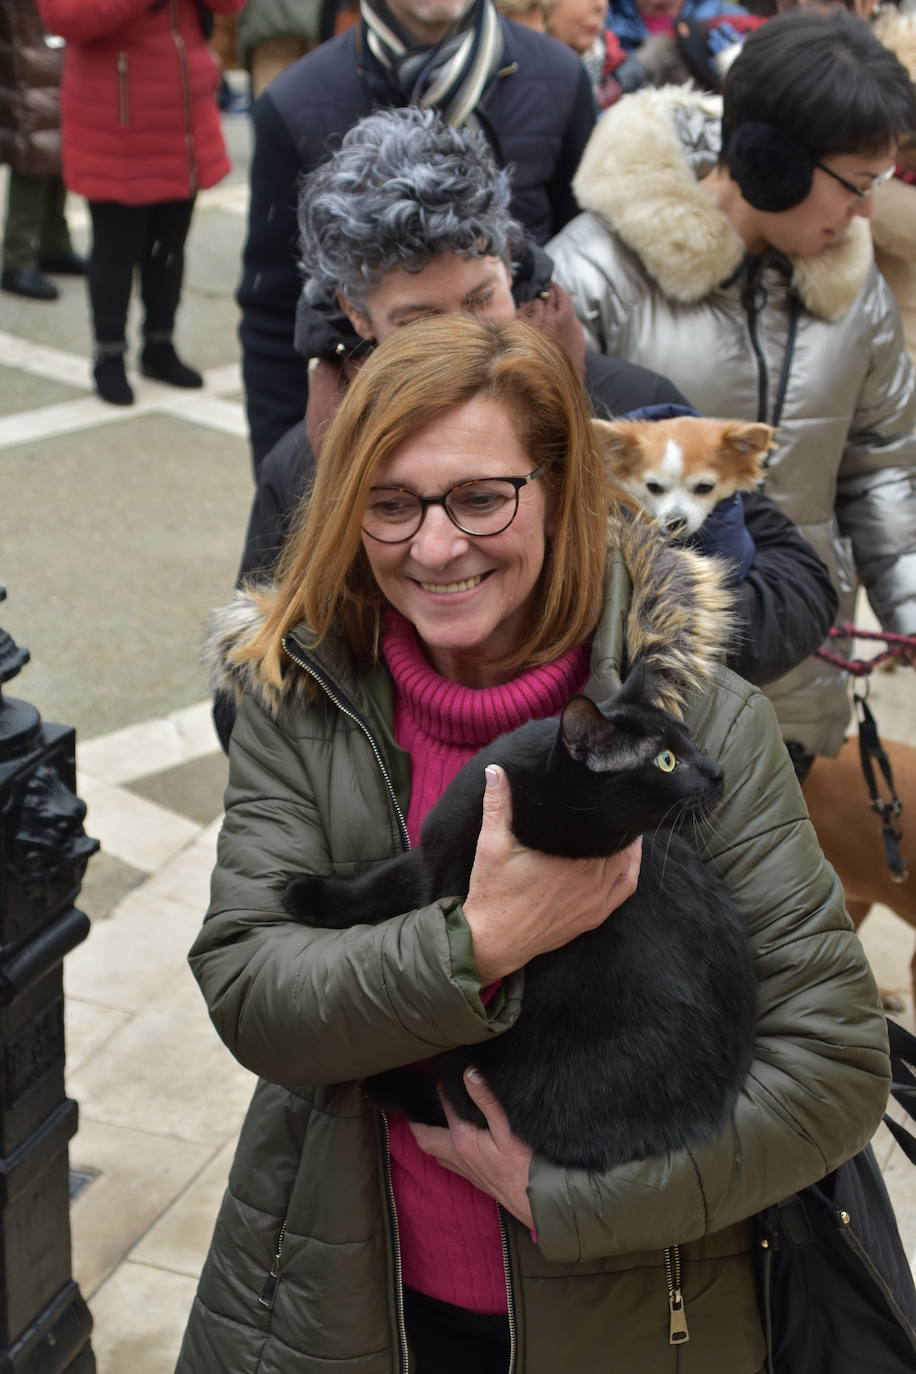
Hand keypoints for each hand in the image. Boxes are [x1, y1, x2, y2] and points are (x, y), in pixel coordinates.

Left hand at [409, 1068, 534, 1228]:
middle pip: (426, 1140)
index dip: (441, 1089)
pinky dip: (443, 1151)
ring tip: (428, 1123)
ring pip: (437, 1154)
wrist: (537, 1200)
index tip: (440, 1072)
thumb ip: (486, 1100)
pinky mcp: (475, 1179)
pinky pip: (450, 1163)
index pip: (443, 1108)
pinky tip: (453, 1145)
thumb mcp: (507, 1127)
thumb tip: (469, 1074)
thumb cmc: (525, 1165)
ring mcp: (465, 1170)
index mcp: (462, 1140)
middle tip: (413, 1109)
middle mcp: (458, 1156)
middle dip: (417, 1125)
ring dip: (429, 1138)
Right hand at [463, 765, 642, 982]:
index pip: (603, 827)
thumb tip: (495, 770)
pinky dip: (632, 869)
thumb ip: (496, 805)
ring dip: (626, 844)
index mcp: (570, 859)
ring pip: (626, 863)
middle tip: (613, 801)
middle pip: (618, 843)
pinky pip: (626, 888)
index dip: (607, 807)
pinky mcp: (595, 916)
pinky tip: (628, 855)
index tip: (605, 791)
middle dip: (616, 823)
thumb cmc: (493, 892)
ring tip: (620, 822)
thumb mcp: (491, 845)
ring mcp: (596, 900)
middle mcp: (590, 880)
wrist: (493, 941)